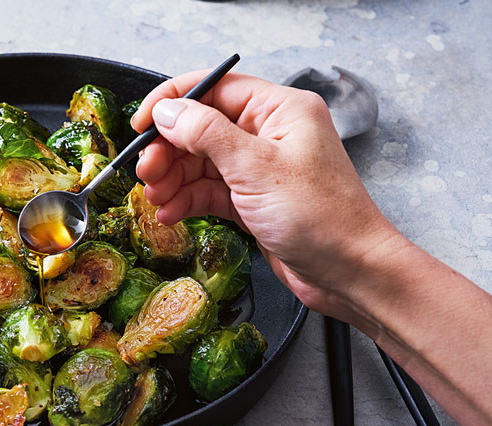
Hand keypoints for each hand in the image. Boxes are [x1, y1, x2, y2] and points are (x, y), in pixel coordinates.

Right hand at [132, 71, 401, 319]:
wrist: (351, 273)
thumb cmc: (322, 218)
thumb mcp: (256, 169)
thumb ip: (207, 134)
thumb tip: (168, 111)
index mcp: (280, 110)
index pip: (214, 88)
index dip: (173, 103)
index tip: (141, 124)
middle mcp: (270, 133)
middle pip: (202, 128)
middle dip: (169, 150)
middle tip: (145, 172)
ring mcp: (261, 168)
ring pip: (201, 162)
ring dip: (173, 178)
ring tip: (156, 198)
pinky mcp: (253, 200)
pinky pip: (210, 190)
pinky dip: (187, 199)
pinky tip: (171, 212)